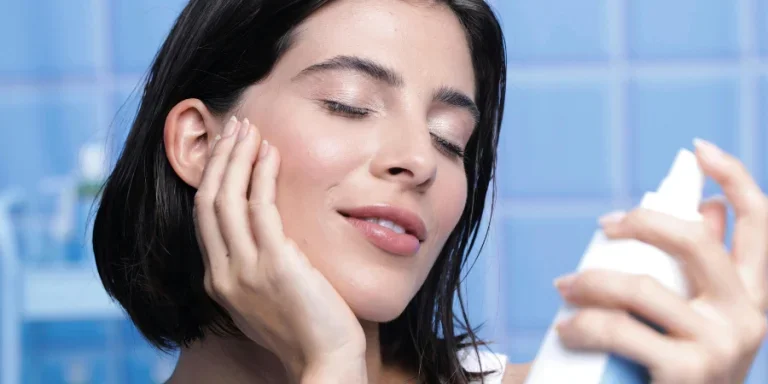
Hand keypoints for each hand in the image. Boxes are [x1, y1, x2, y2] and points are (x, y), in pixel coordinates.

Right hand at [193, 117, 366, 382]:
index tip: (227, 150)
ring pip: (227, 199)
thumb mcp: (270, 298)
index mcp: (220, 282)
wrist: (325, 362)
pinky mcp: (274, 264)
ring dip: (236, 157)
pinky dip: (262, 175)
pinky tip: (270, 153)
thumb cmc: (307, 331)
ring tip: (249, 128)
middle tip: (235, 126)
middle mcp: (224, 274)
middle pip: (209, 201)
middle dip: (219, 159)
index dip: (213, 178)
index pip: (205, 218)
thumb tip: (271, 237)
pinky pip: (261, 208)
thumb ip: (260, 268)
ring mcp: (245, 270)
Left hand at [553, 140, 767, 383]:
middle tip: (605, 224)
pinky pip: (619, 328)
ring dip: (592, 280)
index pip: (760, 225)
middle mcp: (749, 319)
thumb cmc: (673, 372)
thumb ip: (701, 270)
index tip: (699, 150)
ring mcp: (721, 347)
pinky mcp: (687, 374)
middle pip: (697, 241)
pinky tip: (567, 329)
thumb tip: (704, 207)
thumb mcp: (700, 319)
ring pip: (642, 286)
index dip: (735, 178)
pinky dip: (583, 323)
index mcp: (754, 299)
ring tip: (566, 288)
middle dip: (643, 222)